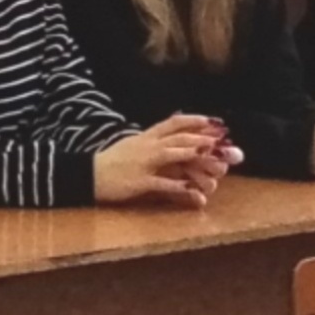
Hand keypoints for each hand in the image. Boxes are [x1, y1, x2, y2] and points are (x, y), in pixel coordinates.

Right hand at [93, 114, 238, 206]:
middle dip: (206, 141)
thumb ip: (153, 142)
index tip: (217, 123)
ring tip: (219, 165)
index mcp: (146, 136)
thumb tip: (171, 140)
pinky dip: (180, 189)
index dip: (197, 121)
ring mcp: (143, 163)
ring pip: (175, 156)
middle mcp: (147, 146)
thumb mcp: (132, 145)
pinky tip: (196, 194)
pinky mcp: (138, 182)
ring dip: (198, 159)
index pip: (175, 122)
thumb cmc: (111, 163)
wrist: (86, 175)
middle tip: (228, 145)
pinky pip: (162, 184)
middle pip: (181, 138)